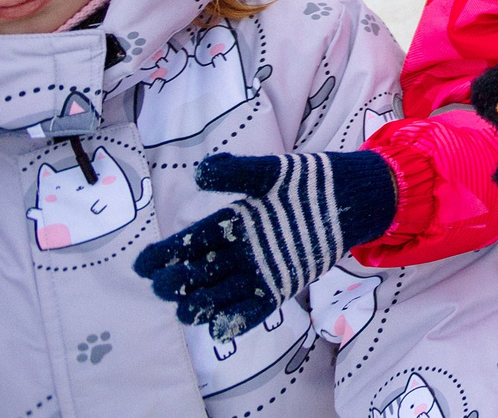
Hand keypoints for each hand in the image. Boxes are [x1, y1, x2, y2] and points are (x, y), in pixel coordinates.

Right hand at [134, 151, 398, 340]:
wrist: (354, 196)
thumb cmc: (310, 181)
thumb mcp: (272, 172)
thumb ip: (238, 172)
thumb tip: (201, 172)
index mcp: (230, 224)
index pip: (188, 243)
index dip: (163, 255)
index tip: (143, 264)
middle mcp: (239, 251)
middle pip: (196, 274)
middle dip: (176, 282)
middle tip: (165, 285)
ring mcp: (259, 271)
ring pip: (218, 296)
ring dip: (200, 305)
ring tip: (187, 308)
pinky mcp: (282, 285)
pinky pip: (254, 309)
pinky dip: (237, 320)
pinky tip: (220, 326)